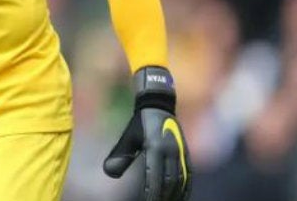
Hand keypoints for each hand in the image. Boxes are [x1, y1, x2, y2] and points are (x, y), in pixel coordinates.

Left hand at [104, 66, 191, 200]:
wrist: (159, 105)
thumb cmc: (140, 123)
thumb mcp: (128, 137)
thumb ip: (120, 156)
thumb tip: (108, 173)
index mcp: (155, 148)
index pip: (154, 176)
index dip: (152, 193)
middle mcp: (170, 151)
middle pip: (169, 181)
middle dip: (163, 196)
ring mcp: (181, 152)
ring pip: (180, 180)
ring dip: (175, 195)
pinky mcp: (186, 153)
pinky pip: (188, 174)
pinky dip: (185, 188)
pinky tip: (180, 197)